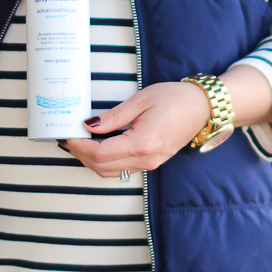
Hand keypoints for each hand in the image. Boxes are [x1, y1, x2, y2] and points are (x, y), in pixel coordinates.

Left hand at [62, 81, 210, 176]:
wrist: (203, 108)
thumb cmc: (176, 99)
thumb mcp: (141, 100)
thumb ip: (113, 116)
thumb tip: (89, 125)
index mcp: (142, 143)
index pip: (100, 154)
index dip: (80, 146)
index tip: (68, 134)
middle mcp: (146, 159)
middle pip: (102, 168)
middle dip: (80, 155)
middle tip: (68, 138)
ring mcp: (150, 164)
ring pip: (110, 172)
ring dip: (90, 160)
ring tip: (78, 142)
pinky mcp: (151, 162)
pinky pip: (121, 168)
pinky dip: (104, 161)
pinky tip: (97, 146)